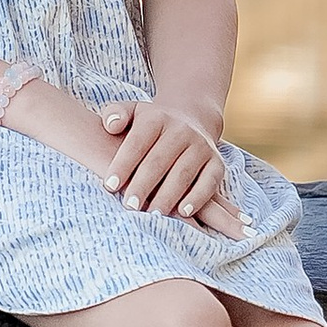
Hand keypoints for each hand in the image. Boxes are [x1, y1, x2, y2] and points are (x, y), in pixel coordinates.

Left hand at [97, 98, 242, 235]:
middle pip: (159, 160)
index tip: (109, 186)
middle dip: (143, 185)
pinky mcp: (217, 163)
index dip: (123, 164)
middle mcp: (181, 130)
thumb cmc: (150, 126)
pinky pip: (209, 181)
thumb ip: (114, 115)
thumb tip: (111, 126)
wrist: (190, 120)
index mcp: (156, 118)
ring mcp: (201, 146)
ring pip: (183, 173)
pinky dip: (198, 197)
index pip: (137, 142)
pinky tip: (183, 213)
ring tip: (152, 214)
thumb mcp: (131, 112)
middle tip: (129, 206)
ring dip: (167, 196)